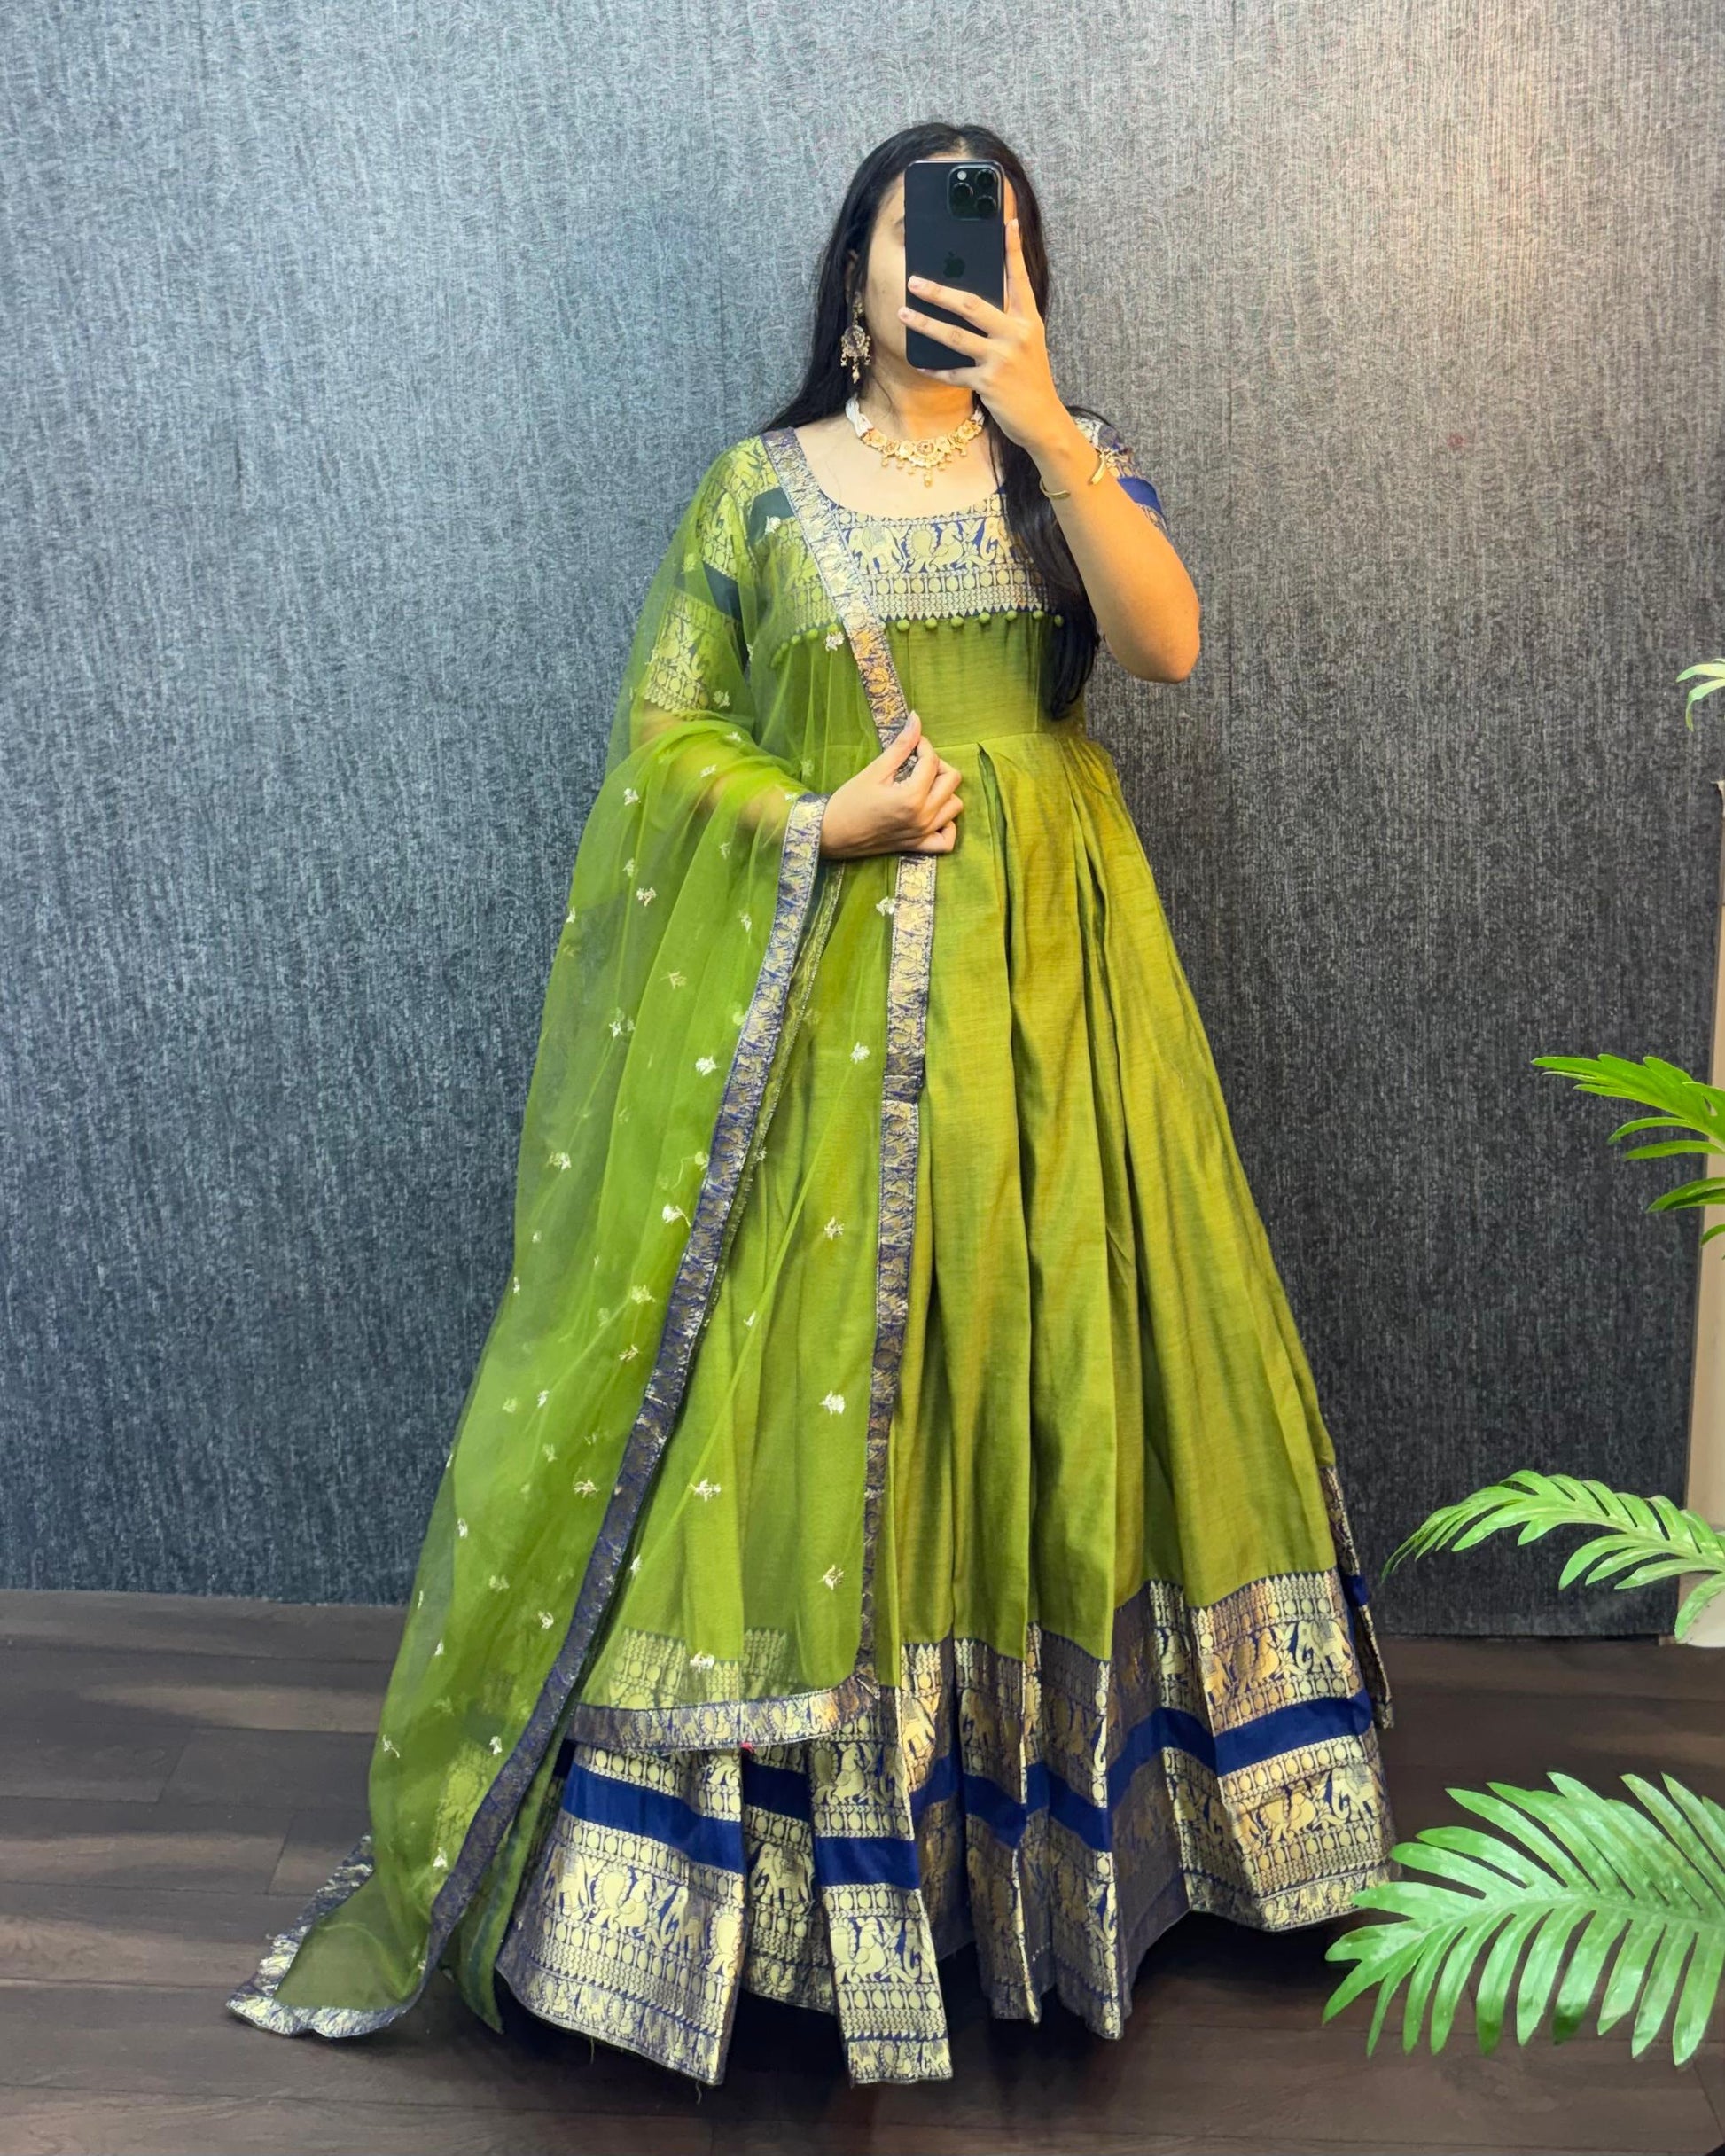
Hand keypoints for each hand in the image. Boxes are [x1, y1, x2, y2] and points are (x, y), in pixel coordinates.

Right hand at [819, 711, 963, 859]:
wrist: (832, 833)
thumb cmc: (849, 802)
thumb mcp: (875, 771)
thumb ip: (900, 746)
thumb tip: (916, 720)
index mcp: (912, 797)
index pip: (932, 762)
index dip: (924, 746)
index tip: (913, 742)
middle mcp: (923, 817)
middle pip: (951, 781)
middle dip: (938, 765)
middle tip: (918, 763)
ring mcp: (923, 834)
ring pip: (954, 806)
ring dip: (945, 792)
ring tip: (924, 785)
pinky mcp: (917, 846)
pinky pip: (946, 841)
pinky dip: (946, 826)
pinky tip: (933, 813)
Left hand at [897, 216, 1064, 452]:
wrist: (1043, 420)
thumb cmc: (1031, 380)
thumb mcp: (1028, 344)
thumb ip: (1007, 321)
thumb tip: (973, 301)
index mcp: (1028, 320)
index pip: (1018, 277)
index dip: (1012, 249)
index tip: (1008, 220)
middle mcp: (1016, 334)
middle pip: (971, 304)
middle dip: (939, 291)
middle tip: (914, 280)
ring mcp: (1002, 359)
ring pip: (955, 336)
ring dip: (925, 324)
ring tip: (903, 312)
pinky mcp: (989, 383)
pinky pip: (954, 373)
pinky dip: (935, 369)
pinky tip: (919, 363)